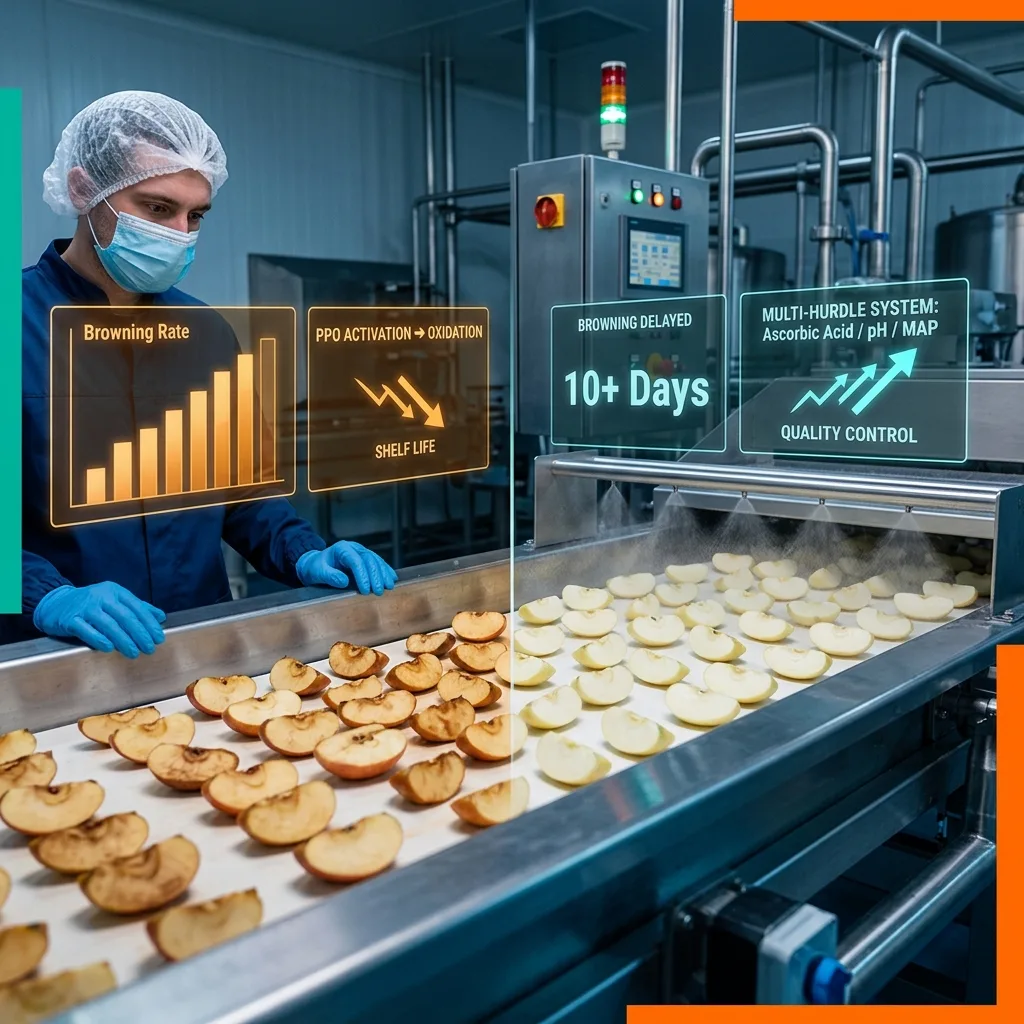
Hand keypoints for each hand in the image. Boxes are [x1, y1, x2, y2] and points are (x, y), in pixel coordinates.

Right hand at [32, 582, 166, 657]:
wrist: (55, 603)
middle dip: (140, 634)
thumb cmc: (89, 604)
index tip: (158, 638)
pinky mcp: (69, 619)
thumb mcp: (114, 601)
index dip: (149, 624)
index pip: (137, 607)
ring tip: (133, 652)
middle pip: (125, 617)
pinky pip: (86, 630)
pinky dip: (99, 640)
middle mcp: (100, 596)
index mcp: (114, 591)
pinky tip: (109, 648)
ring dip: (123, 640)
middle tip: (149, 648)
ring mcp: (84, 607)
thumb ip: (137, 608)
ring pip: (108, 625)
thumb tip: (160, 617)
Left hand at [295, 542, 396, 595]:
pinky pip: (378, 562)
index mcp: (342, 549)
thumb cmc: (315, 567)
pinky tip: (392, 578)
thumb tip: (344, 581)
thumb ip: (329, 576)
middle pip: (369, 560)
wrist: (315, 564)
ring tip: (389, 586)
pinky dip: (385, 570)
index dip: (362, 576)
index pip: (356, 561)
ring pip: (376, 560)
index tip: (365, 590)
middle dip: (376, 576)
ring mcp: (361, 552)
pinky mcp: (365, 558)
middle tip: (379, 591)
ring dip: (383, 574)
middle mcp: (354, 548)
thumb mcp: (317, 572)